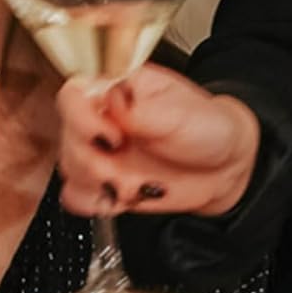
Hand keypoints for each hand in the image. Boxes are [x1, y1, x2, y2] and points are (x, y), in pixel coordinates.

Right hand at [54, 63, 259, 216]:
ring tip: (133, 182)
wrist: (224, 166)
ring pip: (69, 170)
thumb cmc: (207, 127)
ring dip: (97, 182)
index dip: (81, 118)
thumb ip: (145, 111)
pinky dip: (96, 202)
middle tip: (124, 161)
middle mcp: (101, 120)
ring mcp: (101, 154)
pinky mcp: (105, 184)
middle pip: (66, 137)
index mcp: (115, 90)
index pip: (73, 95)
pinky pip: (77, 197)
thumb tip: (115, 107)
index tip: (112, 136)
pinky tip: (123, 195)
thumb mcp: (183, 113)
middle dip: (93, 159)